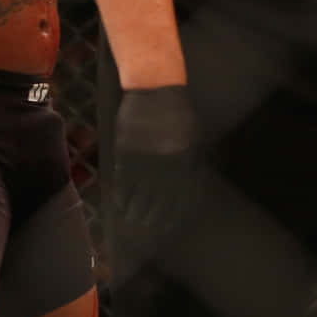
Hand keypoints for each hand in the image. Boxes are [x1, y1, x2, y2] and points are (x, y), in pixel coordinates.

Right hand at [113, 85, 204, 250]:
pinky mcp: (126, 150)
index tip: (169, 224)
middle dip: (154, 216)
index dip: (175, 212)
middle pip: (159, 198)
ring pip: (139, 191)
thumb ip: (192, 160)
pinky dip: (123, 194)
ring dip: (136, 210)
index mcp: (185, 157)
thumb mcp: (193, 134)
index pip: (181, 194)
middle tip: (149, 228)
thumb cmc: (177, 111)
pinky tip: (122, 204)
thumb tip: (194, 187)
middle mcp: (165, 160)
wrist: (155, 88)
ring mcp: (144, 156)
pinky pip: (124, 179)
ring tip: (134, 221)